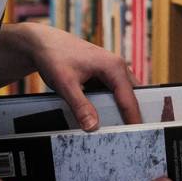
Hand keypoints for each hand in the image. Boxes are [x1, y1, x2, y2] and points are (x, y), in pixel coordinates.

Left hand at [25, 24, 140, 129]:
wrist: (43, 44)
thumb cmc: (55, 56)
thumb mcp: (66, 84)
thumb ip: (80, 106)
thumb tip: (92, 126)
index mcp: (113, 66)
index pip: (129, 99)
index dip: (134, 120)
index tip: (138, 136)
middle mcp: (117, 66)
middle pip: (132, 97)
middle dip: (132, 115)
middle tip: (130, 136)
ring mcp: (111, 70)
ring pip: (124, 94)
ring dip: (122, 110)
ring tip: (119, 130)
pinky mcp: (104, 74)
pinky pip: (114, 92)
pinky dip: (112, 105)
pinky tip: (104, 118)